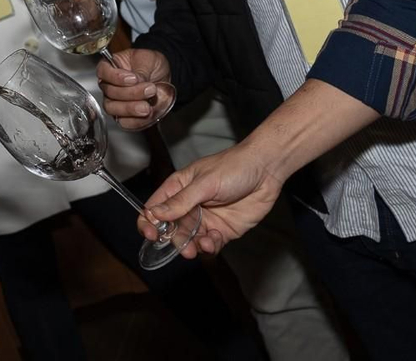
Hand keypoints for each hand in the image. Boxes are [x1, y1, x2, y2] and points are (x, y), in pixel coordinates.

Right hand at [96, 48, 171, 130]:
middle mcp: (109, 85)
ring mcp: (114, 102)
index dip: (115, 76)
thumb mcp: (148, 59)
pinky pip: (124, 122)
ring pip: (113, 109)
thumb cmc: (151, 64)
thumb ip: (141, 70)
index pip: (103, 71)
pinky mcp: (124, 117)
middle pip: (109, 92)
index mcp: (110, 66)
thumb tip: (138, 81)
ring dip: (131, 108)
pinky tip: (148, 113)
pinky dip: (137, 120)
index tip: (133, 78)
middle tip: (149, 89)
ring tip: (147, 106)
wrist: (163, 78)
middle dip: (131, 93)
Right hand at [142, 143, 284, 257]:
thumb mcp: (204, 183)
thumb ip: (181, 201)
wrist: (266, 170)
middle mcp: (189, 206)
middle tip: (184, 248)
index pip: (155, 208)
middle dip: (176, 241)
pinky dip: (210, 247)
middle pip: (172, 229)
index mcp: (179, 188)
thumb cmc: (234, 167)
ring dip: (194, 246)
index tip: (151, 234)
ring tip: (204, 244)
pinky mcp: (223, 230)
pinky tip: (215, 239)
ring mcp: (206, 219)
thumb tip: (154, 213)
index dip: (149, 222)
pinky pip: (210, 245)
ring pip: (191, 240)